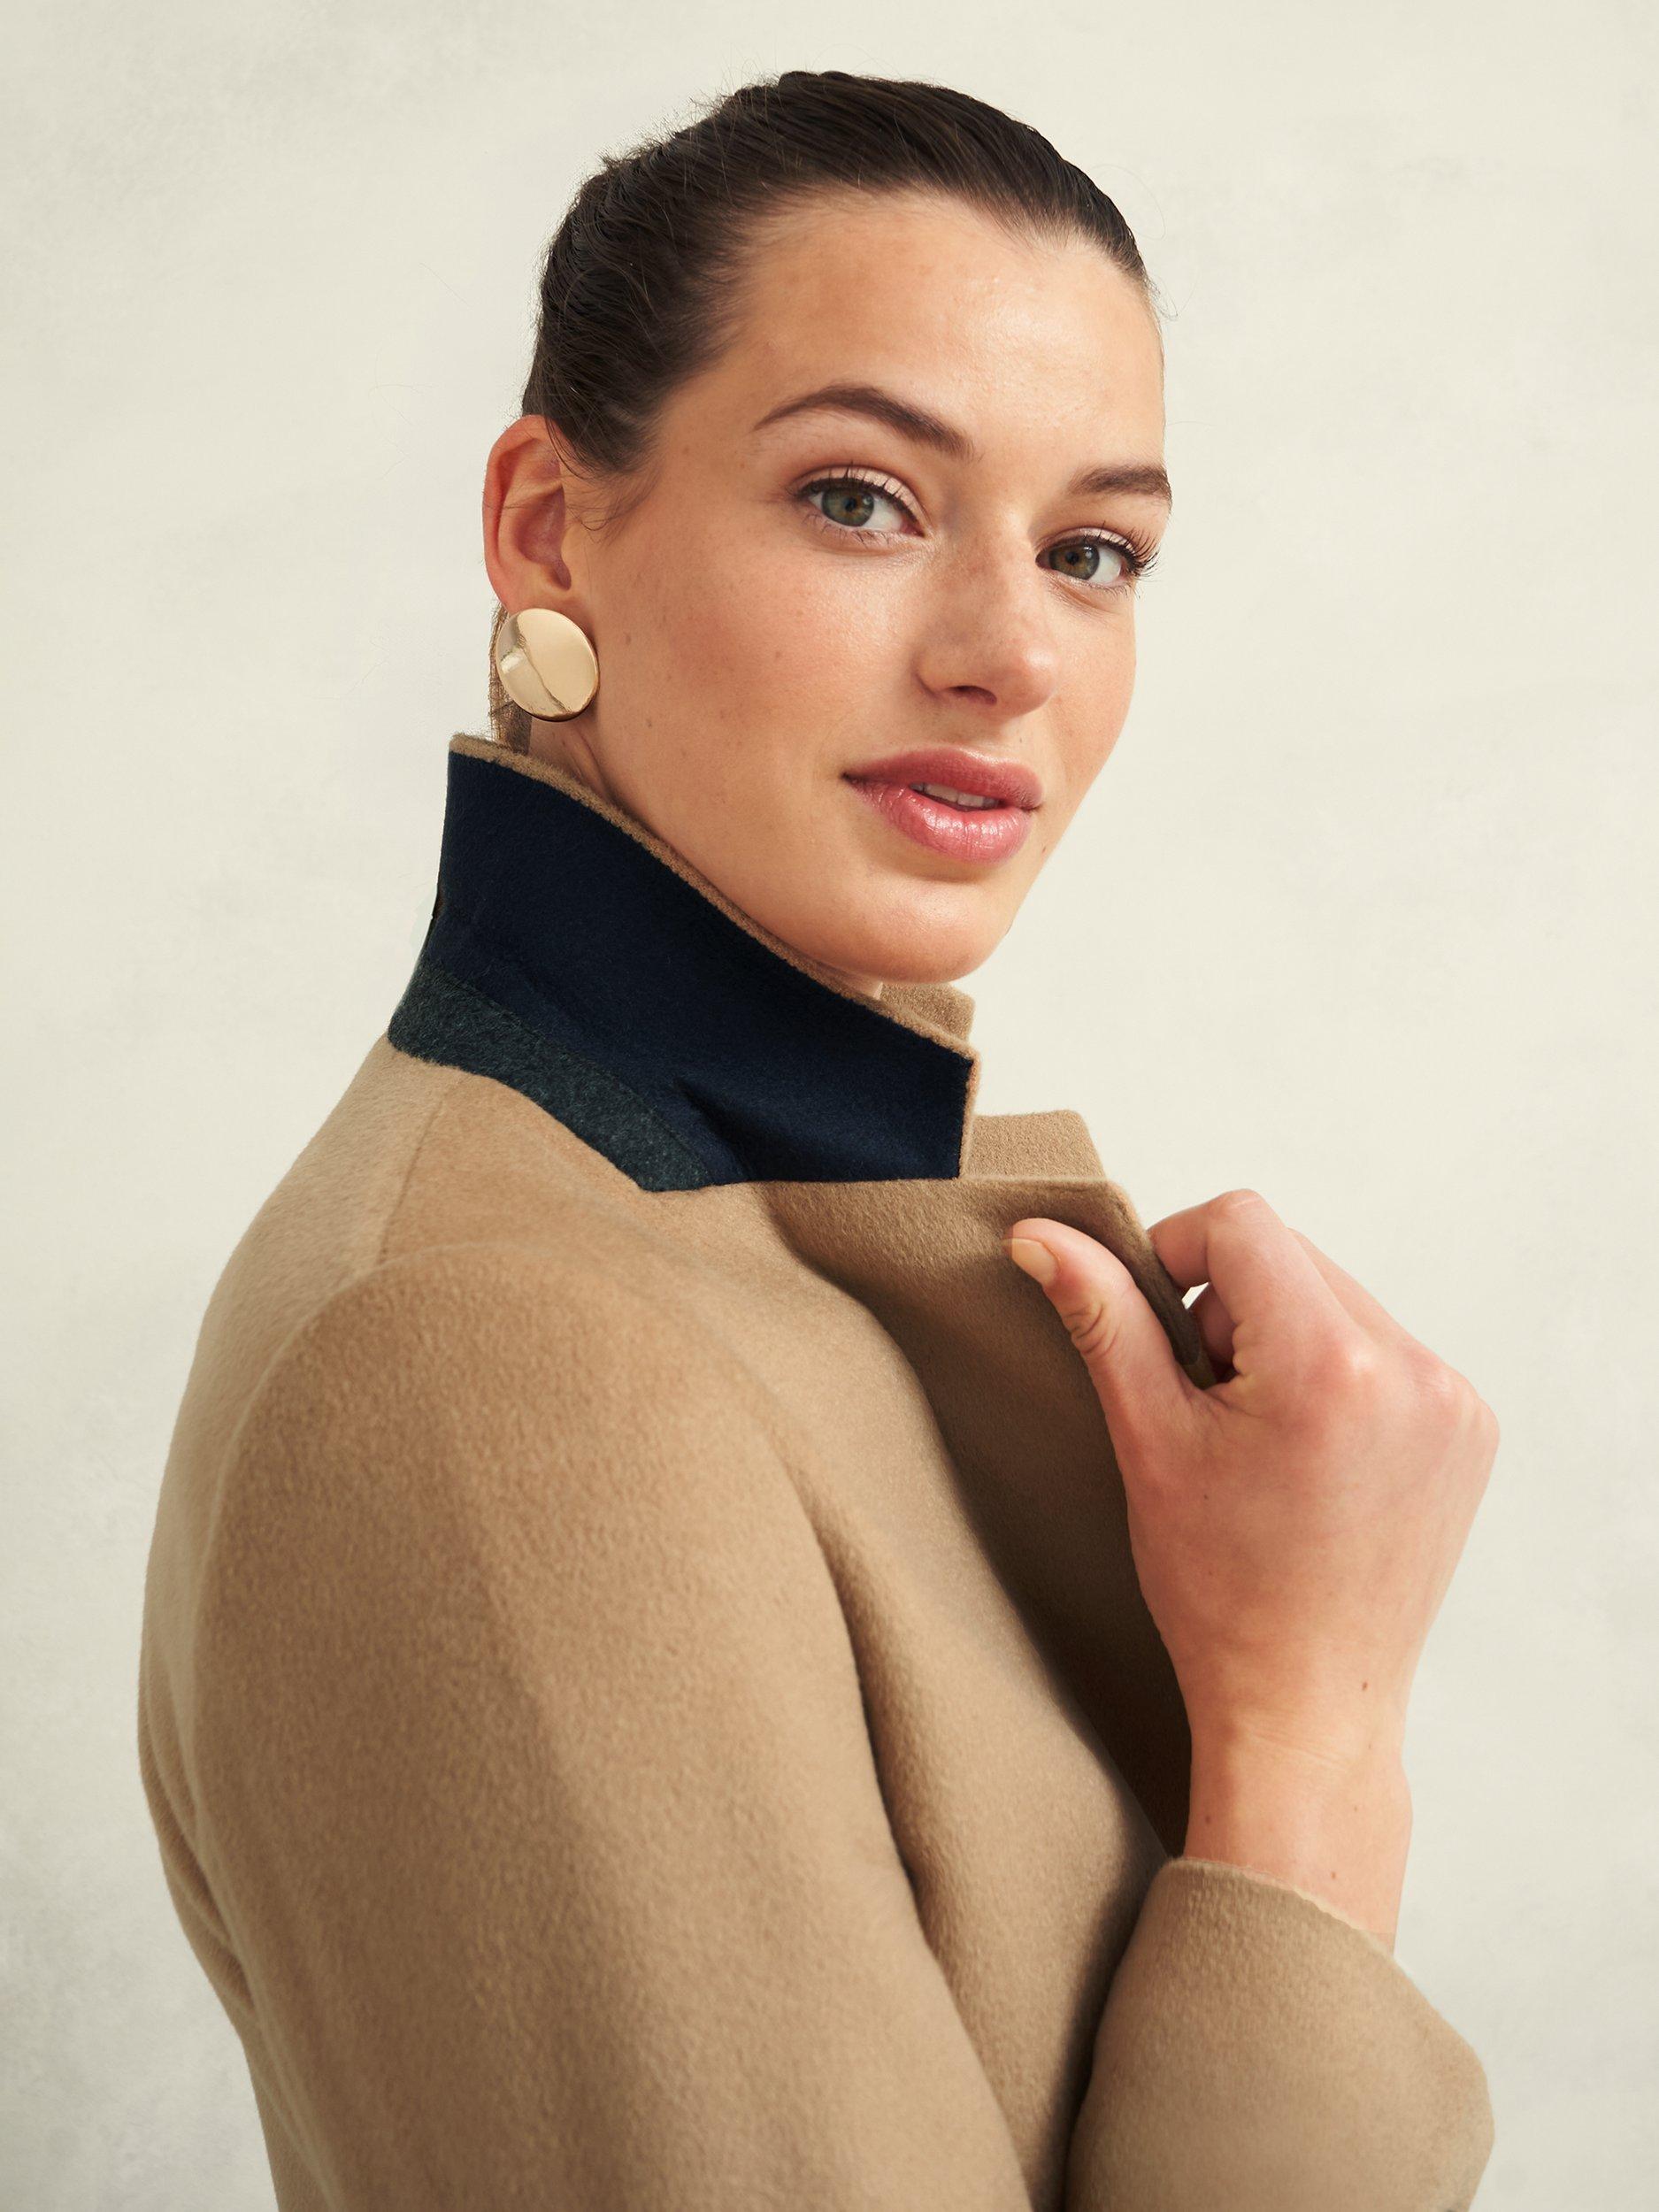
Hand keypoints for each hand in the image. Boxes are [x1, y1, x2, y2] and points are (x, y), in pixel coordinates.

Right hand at [1003, 1188, 1498, 1766]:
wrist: (1305, 1702)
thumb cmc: (1218, 1588)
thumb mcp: (1148, 1439)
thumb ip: (1102, 1317)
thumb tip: (1041, 1234)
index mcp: (1331, 1364)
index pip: (1240, 1223)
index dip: (1176, 1256)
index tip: (1160, 1335)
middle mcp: (1411, 1368)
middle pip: (1289, 1255)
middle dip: (1231, 1308)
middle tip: (1208, 1407)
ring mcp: (1452, 1398)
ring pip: (1334, 1297)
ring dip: (1282, 1338)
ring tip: (1259, 1440)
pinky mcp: (1469, 1425)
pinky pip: (1382, 1345)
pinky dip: (1332, 1373)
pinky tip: (1307, 1455)